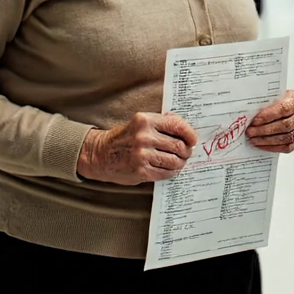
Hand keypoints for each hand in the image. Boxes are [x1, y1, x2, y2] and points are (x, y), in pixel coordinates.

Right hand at [77, 113, 197, 184]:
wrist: (101, 154)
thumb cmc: (125, 138)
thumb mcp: (140, 123)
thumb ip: (162, 123)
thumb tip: (186, 130)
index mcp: (145, 120)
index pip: (177, 126)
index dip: (190, 134)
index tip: (193, 140)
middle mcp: (144, 137)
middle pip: (179, 145)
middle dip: (186, 151)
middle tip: (186, 153)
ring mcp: (142, 155)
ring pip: (174, 161)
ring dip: (180, 163)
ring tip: (178, 162)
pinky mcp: (141, 171)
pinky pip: (165, 173)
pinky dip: (171, 172)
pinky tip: (168, 169)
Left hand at [246, 90, 293, 154]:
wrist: (283, 106)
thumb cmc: (277, 100)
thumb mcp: (271, 96)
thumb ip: (263, 103)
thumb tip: (249, 114)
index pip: (284, 108)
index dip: (269, 115)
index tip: (255, 120)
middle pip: (285, 125)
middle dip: (265, 130)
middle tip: (250, 131)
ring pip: (286, 138)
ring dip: (267, 140)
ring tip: (253, 139)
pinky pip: (287, 147)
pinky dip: (272, 147)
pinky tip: (261, 145)